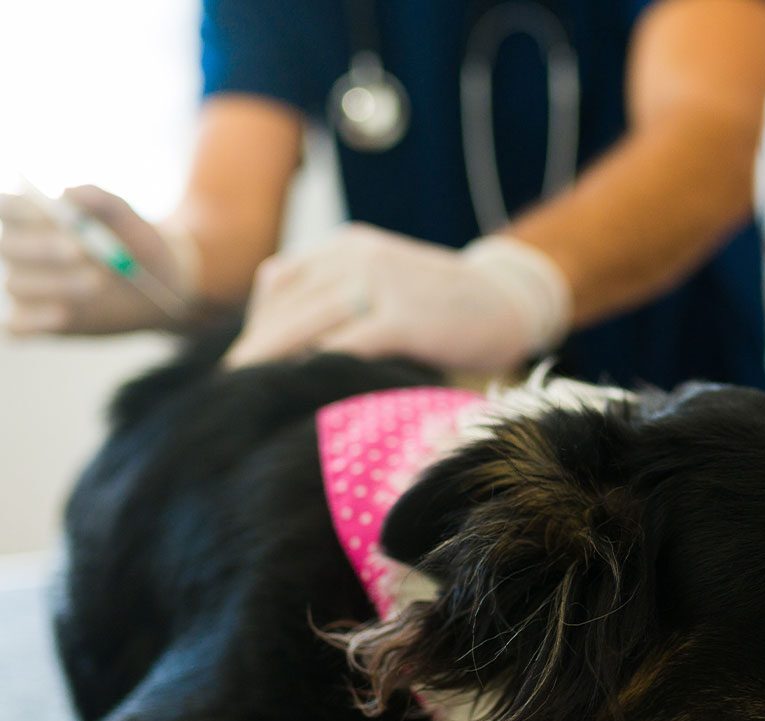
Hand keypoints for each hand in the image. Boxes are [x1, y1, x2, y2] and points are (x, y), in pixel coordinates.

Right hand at [0, 185, 196, 334]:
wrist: (158, 285)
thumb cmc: (134, 243)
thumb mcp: (127, 219)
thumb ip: (101, 201)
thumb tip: (70, 193)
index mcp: (31, 216)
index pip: (7, 208)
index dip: (23, 211)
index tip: (57, 216)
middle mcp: (20, 250)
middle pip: (8, 246)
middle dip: (42, 248)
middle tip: (81, 251)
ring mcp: (27, 285)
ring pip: (18, 285)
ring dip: (56, 283)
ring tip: (98, 281)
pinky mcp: (37, 319)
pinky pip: (18, 325)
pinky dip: (35, 321)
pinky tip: (65, 314)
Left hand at [225, 225, 570, 372]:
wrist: (509, 301)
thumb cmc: (446, 307)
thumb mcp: (386, 288)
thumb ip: (343, 304)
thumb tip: (296, 351)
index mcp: (346, 247)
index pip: (279, 282)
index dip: (254, 327)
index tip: (237, 367)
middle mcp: (356, 255)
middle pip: (285, 305)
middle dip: (253, 350)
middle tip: (226, 392)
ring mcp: (380, 282)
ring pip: (305, 322)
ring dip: (273, 363)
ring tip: (250, 398)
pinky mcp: (404, 316)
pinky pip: (347, 344)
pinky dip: (318, 367)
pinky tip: (299, 393)